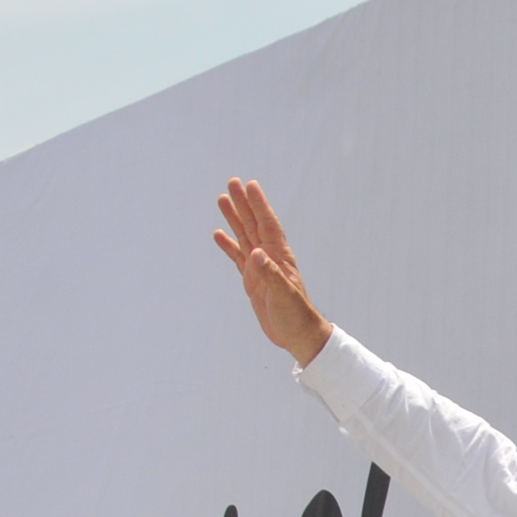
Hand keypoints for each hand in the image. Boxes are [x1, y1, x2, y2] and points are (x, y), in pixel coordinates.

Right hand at [213, 179, 334, 366]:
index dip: (259, 204)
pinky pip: (237, 257)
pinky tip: (219, 234)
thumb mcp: (283, 295)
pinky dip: (228, 245)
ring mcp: (260, 267)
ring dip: (234, 218)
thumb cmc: (296, 315)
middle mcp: (269, 258)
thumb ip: (270, 274)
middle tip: (232, 182)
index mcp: (280, 257)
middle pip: (254, 224)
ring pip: (244, 236)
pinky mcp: (252, 280)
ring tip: (222, 199)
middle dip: (244, 203)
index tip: (250, 185)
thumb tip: (255, 253)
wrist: (297, 335)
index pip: (267, 224)